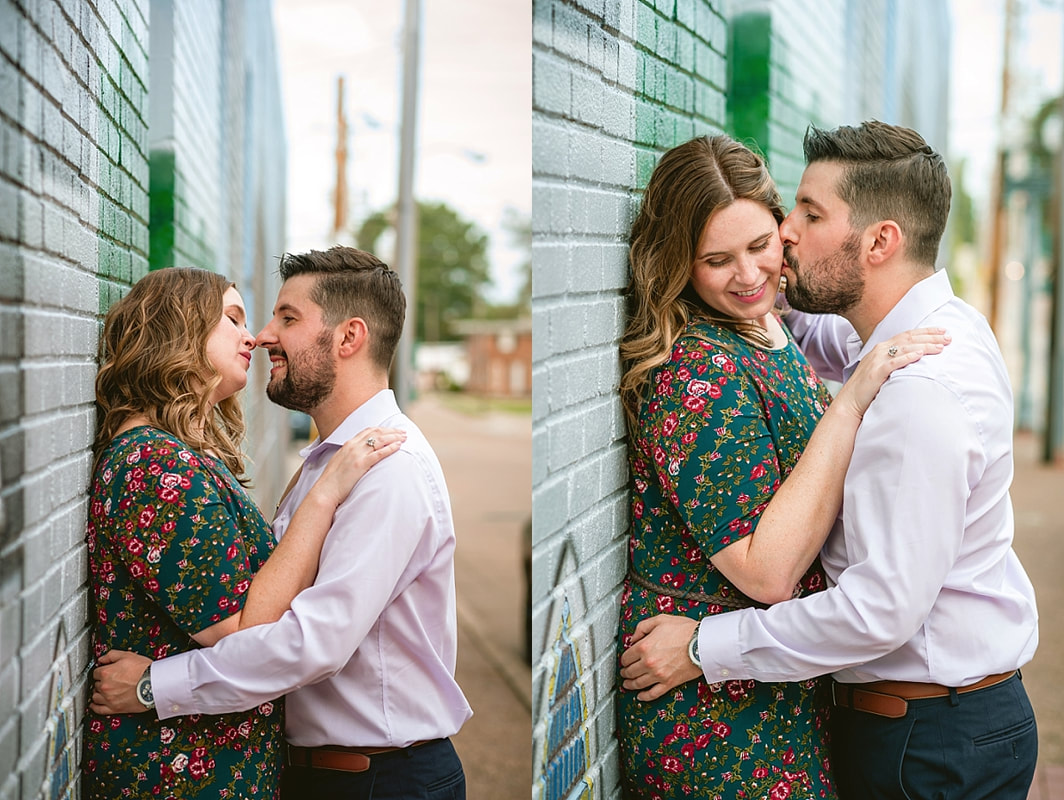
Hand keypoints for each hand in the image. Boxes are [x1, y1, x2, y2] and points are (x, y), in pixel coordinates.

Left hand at [90, 650, 152, 714]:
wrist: (155, 684)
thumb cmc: (144, 670)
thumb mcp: (128, 655)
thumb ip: (111, 655)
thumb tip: (102, 659)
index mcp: (106, 673)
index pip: (96, 672)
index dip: (101, 671)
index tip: (106, 671)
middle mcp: (105, 686)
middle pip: (96, 684)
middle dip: (101, 681)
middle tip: (109, 680)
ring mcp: (108, 698)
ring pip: (95, 696)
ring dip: (98, 693)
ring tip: (104, 691)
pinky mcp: (114, 708)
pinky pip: (98, 710)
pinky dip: (95, 706)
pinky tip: (96, 703)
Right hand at [310, 427, 406, 506]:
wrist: (325, 490)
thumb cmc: (333, 479)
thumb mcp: (341, 460)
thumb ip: (351, 454)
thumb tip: (361, 454)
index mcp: (348, 444)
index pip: (368, 431)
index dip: (382, 429)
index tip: (392, 430)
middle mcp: (353, 446)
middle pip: (376, 433)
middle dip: (391, 431)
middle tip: (403, 432)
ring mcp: (357, 454)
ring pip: (379, 440)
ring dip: (394, 437)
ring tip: (404, 438)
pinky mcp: (360, 464)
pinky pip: (379, 453)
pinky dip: (390, 448)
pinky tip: (398, 446)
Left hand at [619, 615, 701, 700]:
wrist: (703, 643)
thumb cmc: (685, 630)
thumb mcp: (660, 620)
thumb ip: (642, 627)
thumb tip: (633, 638)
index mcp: (644, 646)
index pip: (626, 657)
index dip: (624, 659)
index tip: (625, 660)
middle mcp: (648, 663)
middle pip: (630, 671)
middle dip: (625, 672)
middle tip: (624, 672)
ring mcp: (658, 675)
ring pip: (638, 684)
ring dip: (630, 685)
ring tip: (627, 684)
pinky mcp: (669, 683)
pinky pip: (653, 693)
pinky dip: (644, 696)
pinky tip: (640, 696)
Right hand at [834, 327, 950, 417]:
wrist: (850, 402)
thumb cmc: (868, 388)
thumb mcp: (883, 369)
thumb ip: (896, 361)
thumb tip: (918, 358)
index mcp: (882, 348)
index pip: (907, 335)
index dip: (926, 331)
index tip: (943, 331)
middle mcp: (879, 350)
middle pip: (908, 338)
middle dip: (930, 336)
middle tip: (948, 337)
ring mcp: (876, 360)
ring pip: (904, 348)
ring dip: (924, 346)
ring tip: (940, 347)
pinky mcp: (876, 372)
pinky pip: (894, 362)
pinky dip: (907, 357)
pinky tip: (920, 355)